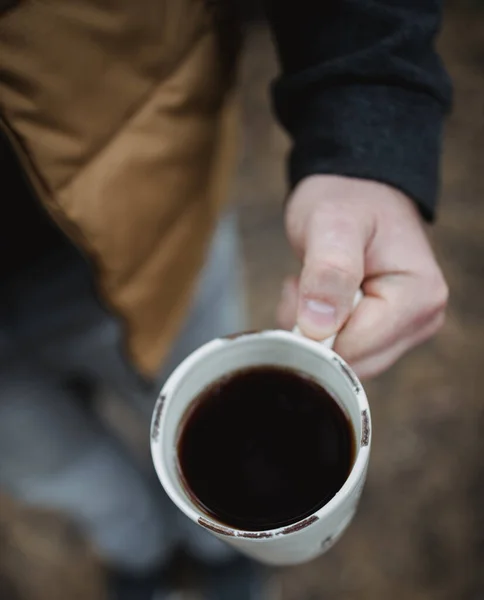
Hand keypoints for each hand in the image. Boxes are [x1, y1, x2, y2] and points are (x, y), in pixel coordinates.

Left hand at [278, 175, 447, 377]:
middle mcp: (422, 319)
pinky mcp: (387, 332)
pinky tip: (320, 297)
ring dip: (313, 328)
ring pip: (344, 362)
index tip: (300, 289)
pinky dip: (319, 330)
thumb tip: (319, 328)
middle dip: (314, 331)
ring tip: (312, 284)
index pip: (356, 348)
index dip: (316, 330)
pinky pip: (343, 352)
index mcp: (419, 296)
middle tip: (304, 283)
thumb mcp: (331, 223)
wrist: (355, 193)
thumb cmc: (346, 201)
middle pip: (352, 362)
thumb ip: (328, 271)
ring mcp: (406, 329)